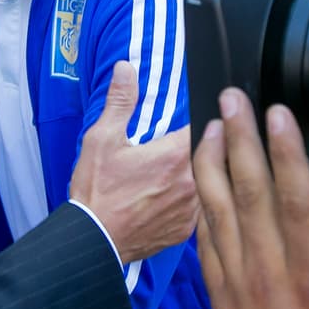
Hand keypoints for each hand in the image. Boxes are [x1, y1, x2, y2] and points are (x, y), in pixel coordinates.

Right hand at [69, 61, 195, 263]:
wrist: (93, 240)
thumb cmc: (96, 190)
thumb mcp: (101, 139)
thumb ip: (120, 101)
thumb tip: (127, 69)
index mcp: (175, 156)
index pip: (207, 126)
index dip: (207, 117)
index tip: (207, 113)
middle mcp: (192, 184)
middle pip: (215, 154)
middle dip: (210, 143)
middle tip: (203, 136)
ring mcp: (192, 210)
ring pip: (212, 183)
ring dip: (206, 173)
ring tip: (186, 168)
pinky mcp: (187, 230)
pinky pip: (201, 209)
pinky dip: (195, 199)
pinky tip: (179, 195)